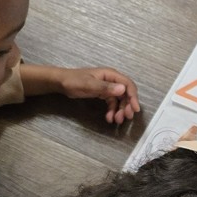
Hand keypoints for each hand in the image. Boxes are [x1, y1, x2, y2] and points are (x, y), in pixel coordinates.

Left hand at [21, 64, 140, 124]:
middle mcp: (112, 80)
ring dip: (120, 110)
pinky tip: (109, 118)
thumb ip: (105, 87)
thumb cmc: (74, 81)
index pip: (128, 85)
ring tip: (117, 120)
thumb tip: (122, 89)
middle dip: (127, 106)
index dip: (133, 97)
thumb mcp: (89, 84)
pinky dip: (112, 110)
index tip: (135, 109)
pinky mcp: (102, 93)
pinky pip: (112, 103)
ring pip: (119, 99)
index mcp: (111, 75)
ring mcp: (108, 87)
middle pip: (125, 93)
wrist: (61, 82)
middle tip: (126, 118)